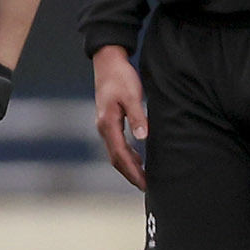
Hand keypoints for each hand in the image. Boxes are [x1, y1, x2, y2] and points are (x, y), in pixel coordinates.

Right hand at [91, 45, 146, 192]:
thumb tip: (143, 138)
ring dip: (128, 166)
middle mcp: (103, 127)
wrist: (107, 62)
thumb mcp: (132, 95)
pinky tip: (138, 158)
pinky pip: (117, 144)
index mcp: (108, 123)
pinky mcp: (109, 121)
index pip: (120, 155)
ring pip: (115, 153)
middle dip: (130, 174)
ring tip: (144, 177)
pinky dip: (127, 155)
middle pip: (115, 158)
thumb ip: (137, 117)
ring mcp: (105, 125)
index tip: (144, 183)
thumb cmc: (121, 77)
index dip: (133, 171)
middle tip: (146, 187)